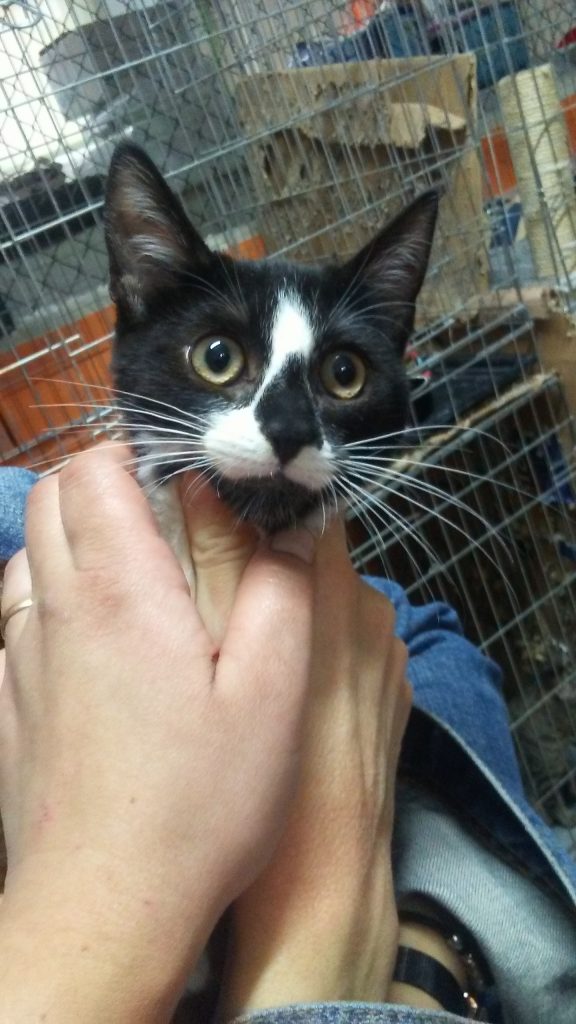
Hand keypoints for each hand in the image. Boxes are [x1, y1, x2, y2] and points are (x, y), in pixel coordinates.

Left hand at [0, 445, 315, 1020]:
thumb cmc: (197, 805)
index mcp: (121, 593)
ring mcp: (23, 658)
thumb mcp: (273, 694)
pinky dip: (52, 595)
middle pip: (51, 497)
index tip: (187, 478)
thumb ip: (282, 590)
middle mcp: (58, 612)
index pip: (94, 472)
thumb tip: (290, 525)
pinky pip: (16, 615)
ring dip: (75, 536)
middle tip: (168, 515)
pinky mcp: (13, 702)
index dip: (136, 453)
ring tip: (138, 572)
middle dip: (103, 481)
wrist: (104, 907)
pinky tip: (99, 641)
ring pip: (28, 552)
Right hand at [221, 519, 411, 1015]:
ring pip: (328, 609)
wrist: (325, 881)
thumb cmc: (260, 772)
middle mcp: (374, 615)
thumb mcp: (219, 656)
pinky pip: (346, 653)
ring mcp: (389, 660)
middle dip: (265, 568)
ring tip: (239, 657)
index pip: (304, 515)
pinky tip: (280, 699)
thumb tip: (207, 487)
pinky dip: (315, 659)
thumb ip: (219, 563)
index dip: (255, 512)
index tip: (208, 527)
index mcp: (337, 592)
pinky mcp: (391, 698)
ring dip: (290, 615)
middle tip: (206, 602)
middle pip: (312, 561)